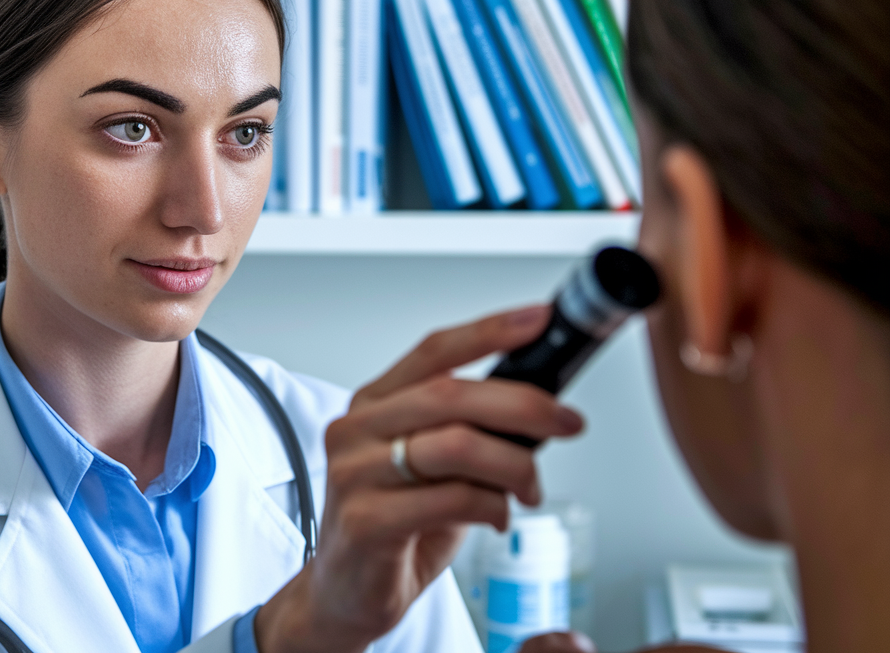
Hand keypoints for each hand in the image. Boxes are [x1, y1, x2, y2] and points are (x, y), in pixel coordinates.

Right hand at [255, 306, 585, 652]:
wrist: (345, 592)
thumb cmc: (394, 525)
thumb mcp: (427, 465)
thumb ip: (464, 430)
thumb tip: (538, 407)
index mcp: (373, 403)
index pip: (432, 351)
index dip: (488, 331)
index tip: (538, 320)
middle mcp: (357, 429)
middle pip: (451, 394)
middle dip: (524, 404)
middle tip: (567, 421)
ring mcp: (355, 473)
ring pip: (457, 445)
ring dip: (514, 465)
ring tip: (529, 487)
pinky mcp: (365, 520)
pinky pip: (452, 499)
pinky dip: (492, 506)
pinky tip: (496, 516)